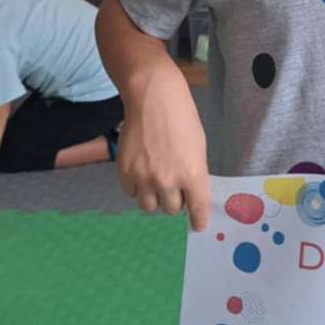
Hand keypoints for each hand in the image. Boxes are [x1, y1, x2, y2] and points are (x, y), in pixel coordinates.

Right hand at [117, 62, 211, 230]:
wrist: (153, 98)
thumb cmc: (181, 118)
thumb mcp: (198, 147)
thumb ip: (194, 173)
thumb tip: (189, 194)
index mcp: (192, 173)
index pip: (197, 208)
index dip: (198, 220)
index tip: (198, 226)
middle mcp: (168, 180)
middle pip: (171, 209)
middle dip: (174, 200)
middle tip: (174, 186)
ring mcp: (145, 177)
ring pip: (149, 206)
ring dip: (154, 197)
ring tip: (156, 180)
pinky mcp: (125, 171)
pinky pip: (131, 192)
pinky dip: (137, 186)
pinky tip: (141, 170)